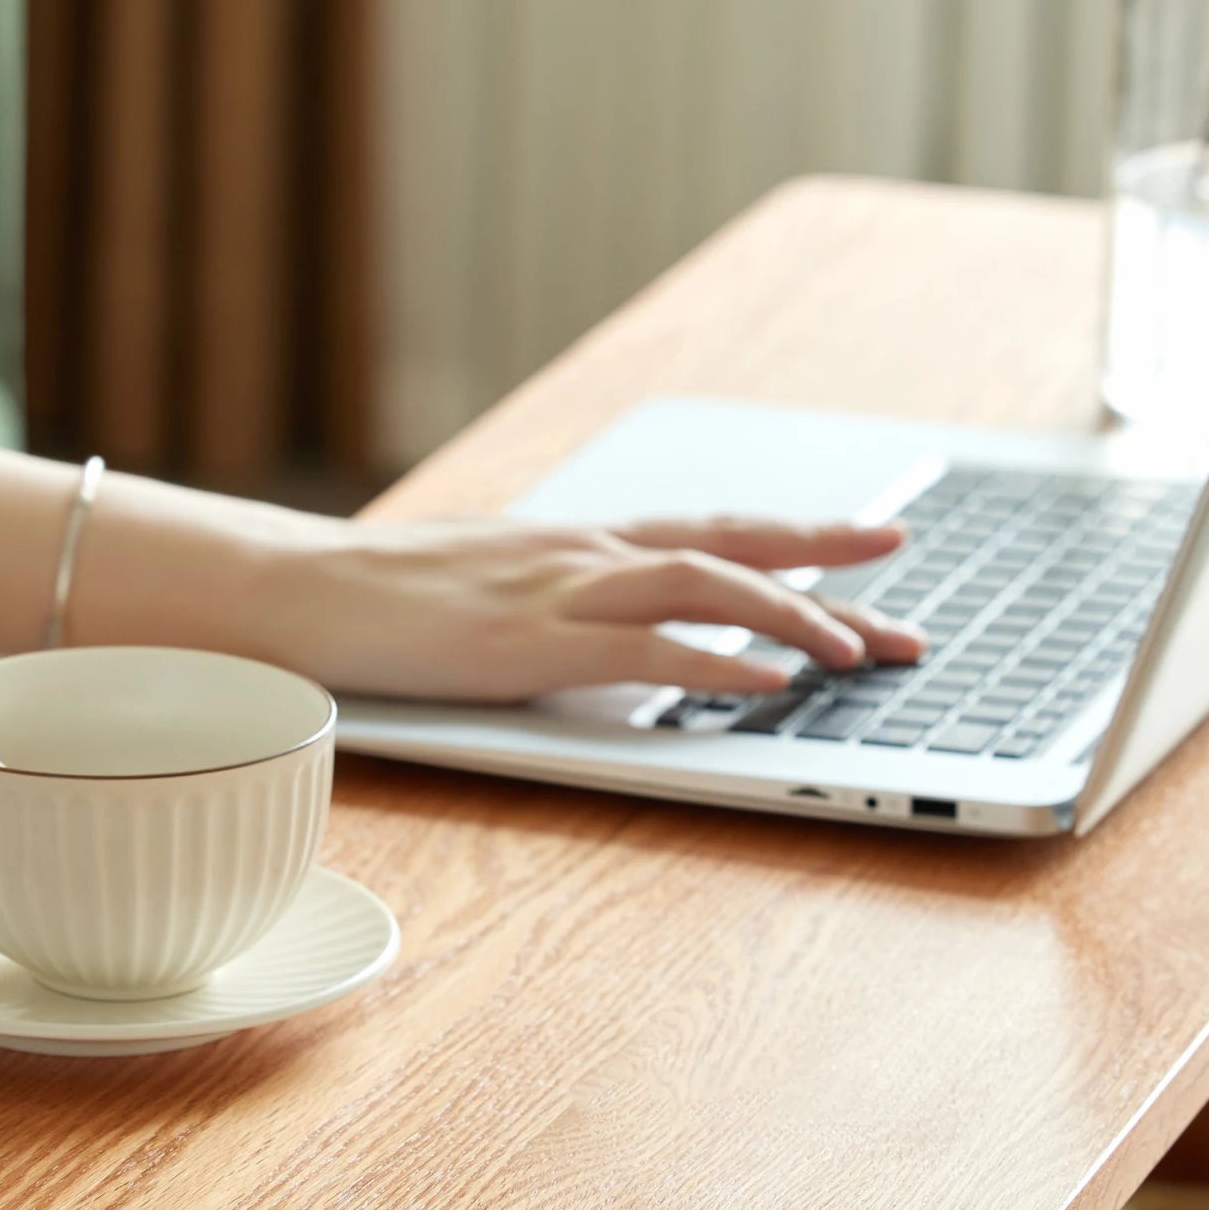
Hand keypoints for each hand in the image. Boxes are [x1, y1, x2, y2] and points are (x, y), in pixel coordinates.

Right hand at [226, 514, 918, 702]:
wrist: (302, 591)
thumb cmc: (385, 597)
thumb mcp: (491, 586)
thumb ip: (560, 600)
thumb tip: (611, 627)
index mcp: (580, 540)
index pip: (713, 527)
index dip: (799, 535)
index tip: (874, 539)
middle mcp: (585, 552)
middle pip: (733, 547)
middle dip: (830, 571)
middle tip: (906, 602)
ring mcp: (559, 592)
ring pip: (706, 584)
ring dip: (792, 616)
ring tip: (858, 651)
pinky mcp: (527, 643)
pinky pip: (642, 647)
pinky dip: (714, 661)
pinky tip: (765, 682)